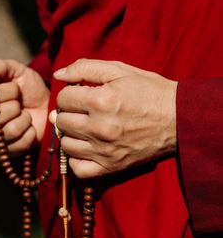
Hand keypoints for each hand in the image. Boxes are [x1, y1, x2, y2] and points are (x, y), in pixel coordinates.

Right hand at [0, 59, 49, 153]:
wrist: (47, 106)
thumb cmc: (29, 88)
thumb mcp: (18, 71)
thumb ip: (3, 66)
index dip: (6, 92)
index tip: (16, 89)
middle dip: (12, 109)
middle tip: (20, 105)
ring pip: (7, 133)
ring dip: (24, 121)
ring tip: (27, 116)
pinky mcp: (7, 150)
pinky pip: (18, 146)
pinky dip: (30, 135)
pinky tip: (31, 128)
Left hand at [54, 59, 176, 177]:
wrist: (178, 118)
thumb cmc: (149, 91)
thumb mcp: (120, 70)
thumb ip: (86, 67)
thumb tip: (58, 74)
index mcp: (101, 101)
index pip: (63, 98)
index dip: (69, 93)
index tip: (79, 94)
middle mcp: (100, 128)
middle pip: (62, 121)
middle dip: (68, 112)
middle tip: (81, 110)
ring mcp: (104, 150)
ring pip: (66, 145)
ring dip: (70, 135)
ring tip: (83, 128)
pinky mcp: (110, 167)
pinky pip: (78, 169)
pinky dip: (75, 160)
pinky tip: (84, 149)